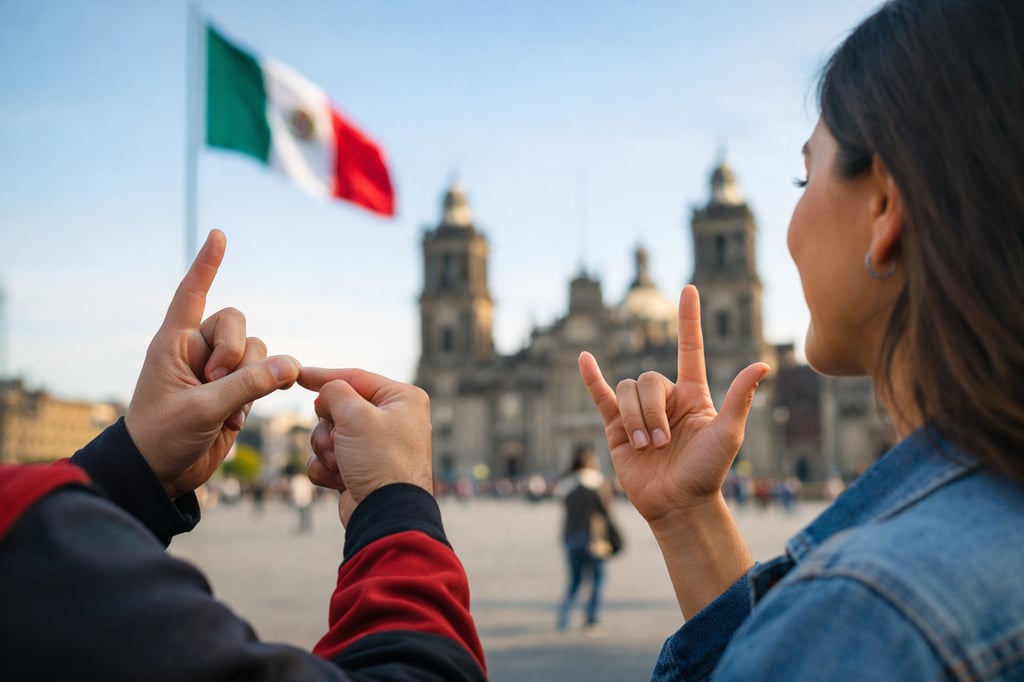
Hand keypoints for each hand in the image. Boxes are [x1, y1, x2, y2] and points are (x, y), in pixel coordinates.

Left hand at [124, 230, 300, 499]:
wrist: (162, 474)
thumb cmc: (163, 437)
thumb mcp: (203, 409)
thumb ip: (249, 385)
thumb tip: (291, 365)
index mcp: (173, 343)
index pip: (192, 294)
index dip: (206, 265)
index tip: (218, 235)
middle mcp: (196, 349)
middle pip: (236, 322)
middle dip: (236, 352)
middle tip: (216, 382)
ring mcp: (217, 370)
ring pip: (256, 349)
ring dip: (251, 375)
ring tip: (226, 406)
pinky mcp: (235, 390)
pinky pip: (264, 374)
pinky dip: (260, 390)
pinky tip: (236, 416)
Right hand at [299, 368, 432, 524]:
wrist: (385, 515)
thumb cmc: (379, 460)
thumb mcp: (355, 414)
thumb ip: (335, 392)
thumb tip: (327, 395)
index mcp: (402, 399)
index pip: (356, 378)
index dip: (324, 376)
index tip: (297, 375)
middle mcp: (393, 420)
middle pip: (340, 408)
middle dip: (329, 426)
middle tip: (338, 439)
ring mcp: (376, 447)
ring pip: (329, 434)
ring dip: (326, 449)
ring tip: (340, 463)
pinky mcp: (361, 469)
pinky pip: (329, 458)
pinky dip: (327, 468)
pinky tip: (339, 480)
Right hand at [578, 285, 768, 527]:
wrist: (678, 504)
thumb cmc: (709, 471)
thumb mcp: (728, 434)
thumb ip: (740, 398)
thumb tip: (763, 364)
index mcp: (693, 394)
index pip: (690, 348)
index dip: (689, 319)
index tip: (689, 289)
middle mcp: (666, 398)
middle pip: (648, 379)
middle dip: (653, 411)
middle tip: (663, 443)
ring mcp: (640, 411)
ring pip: (627, 392)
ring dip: (636, 420)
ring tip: (648, 448)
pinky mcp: (616, 427)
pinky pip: (601, 396)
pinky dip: (591, 378)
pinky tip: (583, 359)